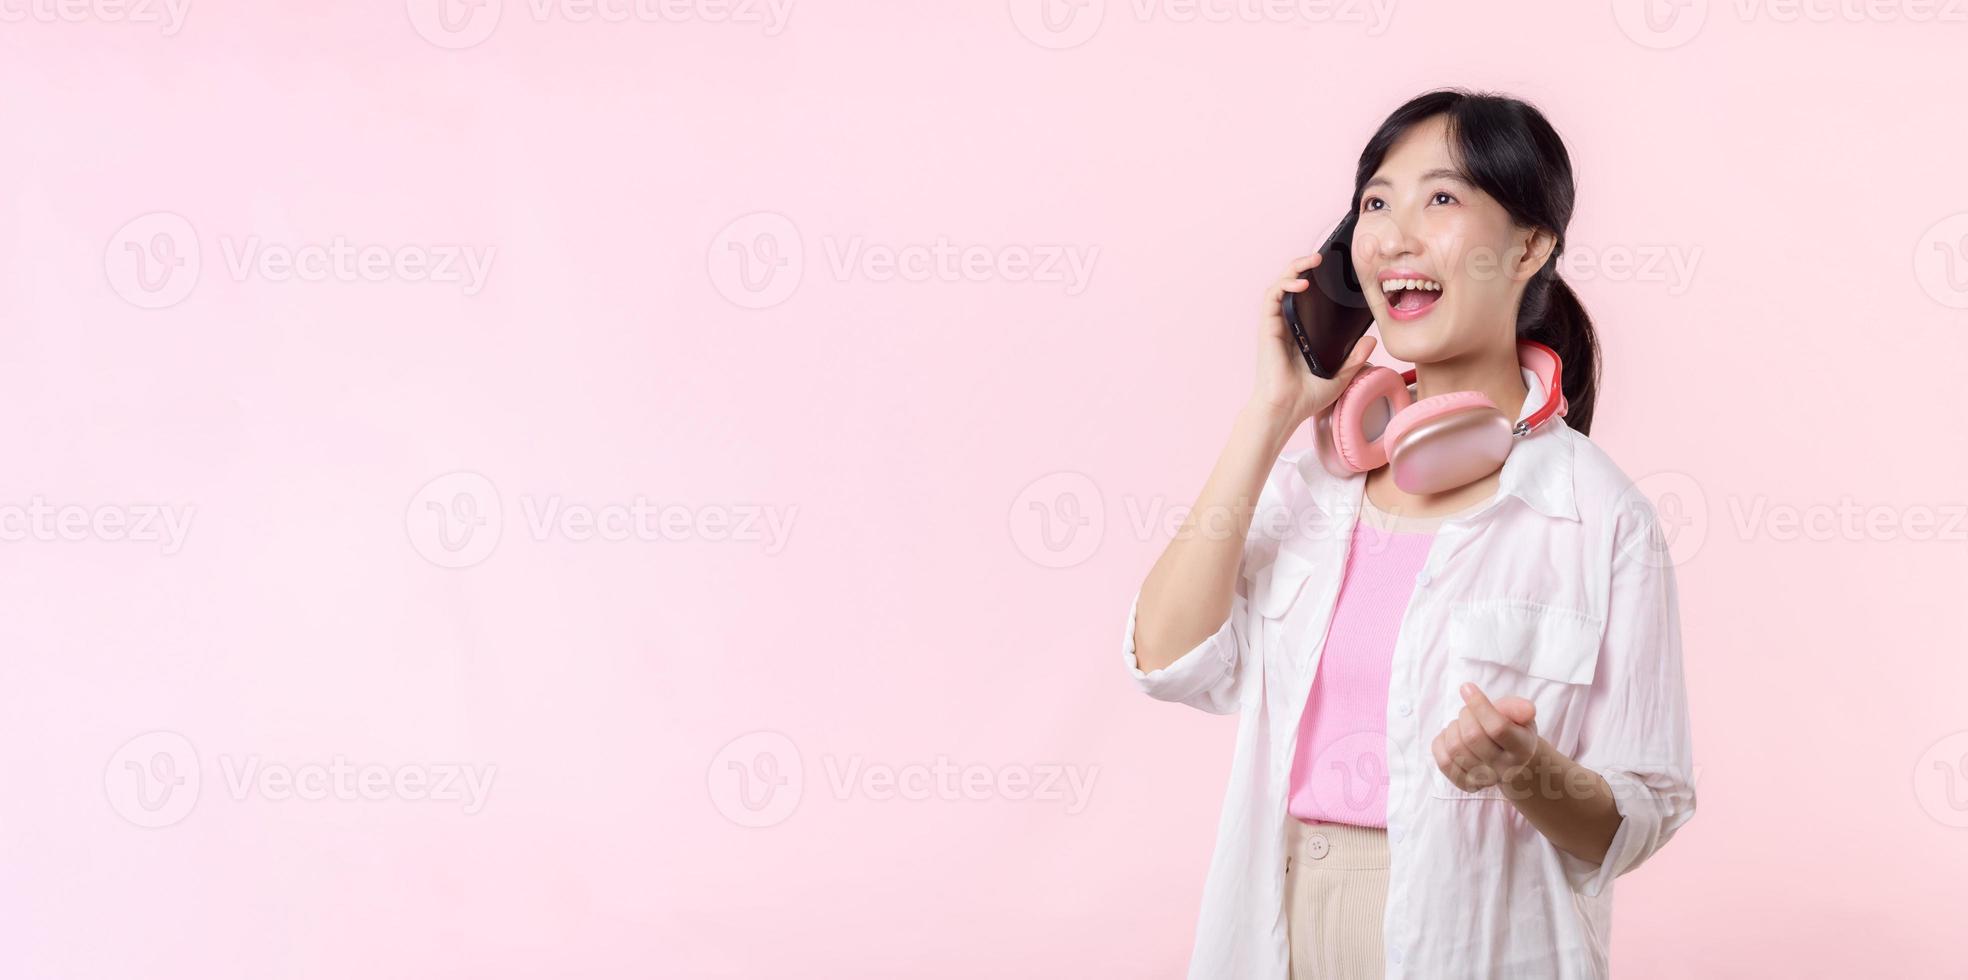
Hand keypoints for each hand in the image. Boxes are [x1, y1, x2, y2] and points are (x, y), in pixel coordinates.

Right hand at [1250, 253, 1376, 427]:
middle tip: (1321, 257)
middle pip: (1291, 285)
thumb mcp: (1340, 375)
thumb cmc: (1306, 397)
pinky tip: (1301, 282)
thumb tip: (1371, 340)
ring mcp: (1276, 325)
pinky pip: (1273, 297)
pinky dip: (1285, 284)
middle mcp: (1287, 325)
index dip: (1315, 281)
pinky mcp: (1268, 327)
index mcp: (1302, 333)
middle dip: (1303, 266)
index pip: (1305, 299)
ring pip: (1280, 285)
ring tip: (1312, 261)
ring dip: (1294, 268)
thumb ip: (1354, 358)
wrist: (1286, 410)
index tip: (1331, 271)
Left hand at [1431, 683, 1540, 791]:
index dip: (1478, 704)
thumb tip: (1528, 709)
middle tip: (1469, 710)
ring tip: (1463, 724)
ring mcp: (1485, 780)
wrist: (1510, 760)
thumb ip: (1519, 708)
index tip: (1466, 687)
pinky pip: (1443, 761)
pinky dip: (1442, 743)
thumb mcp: (1520, 715)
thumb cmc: (1513, 729)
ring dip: (1454, 728)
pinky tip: (1453, 738)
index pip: (1497, 727)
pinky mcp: (1467, 785)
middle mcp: (1506, 769)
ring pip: (1455, 748)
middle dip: (1466, 714)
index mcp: (1522, 748)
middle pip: (1472, 736)